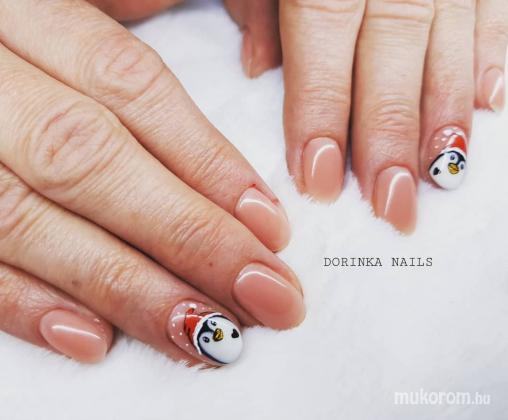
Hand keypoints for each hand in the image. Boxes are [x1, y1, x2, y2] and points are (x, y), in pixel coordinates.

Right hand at [0, 0, 304, 365]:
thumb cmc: (10, 30)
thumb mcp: (65, 0)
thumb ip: (124, 38)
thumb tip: (232, 85)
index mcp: (24, 13)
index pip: (129, 86)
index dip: (205, 159)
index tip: (271, 226)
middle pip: (91, 161)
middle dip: (188, 238)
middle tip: (266, 297)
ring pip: (30, 221)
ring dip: (126, 288)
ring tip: (206, 333)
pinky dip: (26, 304)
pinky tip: (94, 340)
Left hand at [227, 0, 506, 232]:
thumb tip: (256, 67)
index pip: (325, 39)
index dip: (322, 113)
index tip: (317, 178)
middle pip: (393, 56)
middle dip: (392, 136)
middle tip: (392, 205)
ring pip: (450, 41)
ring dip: (447, 114)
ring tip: (443, 173)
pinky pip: (494, 8)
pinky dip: (494, 55)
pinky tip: (494, 103)